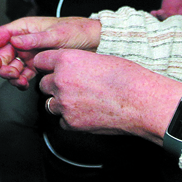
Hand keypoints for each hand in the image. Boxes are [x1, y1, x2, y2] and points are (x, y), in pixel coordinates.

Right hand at [0, 16, 100, 87]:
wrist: (94, 41)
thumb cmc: (77, 31)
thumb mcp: (56, 34)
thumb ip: (34, 39)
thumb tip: (14, 41)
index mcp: (23, 28)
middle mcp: (23, 40)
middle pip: (1, 54)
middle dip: (2, 66)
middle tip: (12, 74)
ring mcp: (29, 53)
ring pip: (10, 66)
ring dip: (11, 76)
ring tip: (21, 81)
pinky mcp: (36, 64)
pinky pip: (22, 74)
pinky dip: (20, 81)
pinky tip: (25, 84)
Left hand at [35, 49, 181, 143]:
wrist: (140, 101)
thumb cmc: (126, 78)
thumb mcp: (97, 58)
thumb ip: (76, 62)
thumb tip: (68, 67)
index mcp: (66, 60)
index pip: (41, 61)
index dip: (47, 65)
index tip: (50, 68)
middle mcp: (61, 81)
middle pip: (43, 83)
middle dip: (55, 85)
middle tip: (72, 87)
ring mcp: (65, 104)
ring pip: (50, 104)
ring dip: (61, 102)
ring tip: (81, 101)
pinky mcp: (71, 123)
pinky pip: (62, 121)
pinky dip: (71, 119)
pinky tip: (86, 113)